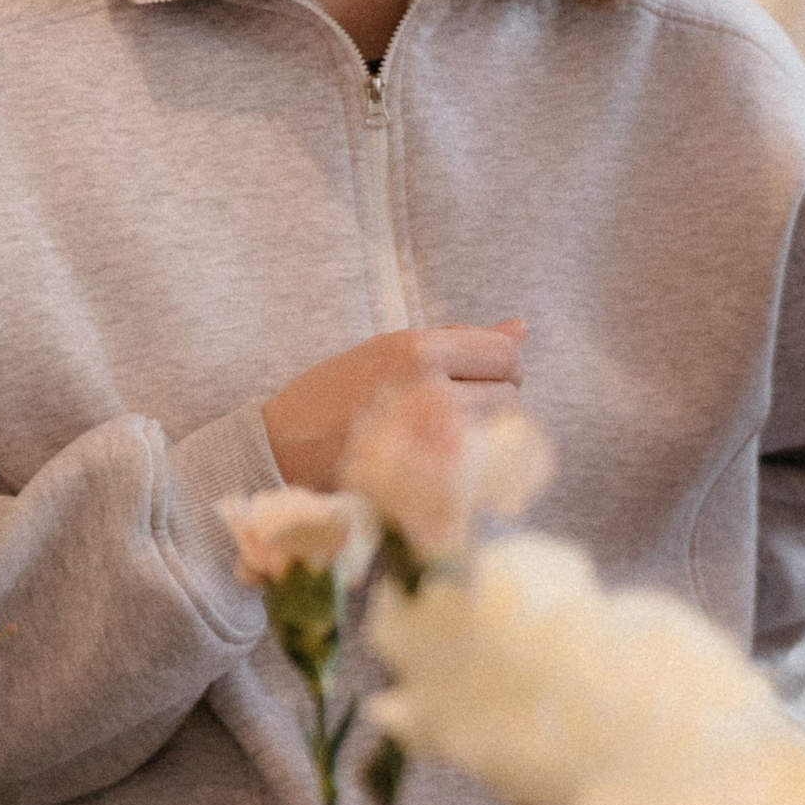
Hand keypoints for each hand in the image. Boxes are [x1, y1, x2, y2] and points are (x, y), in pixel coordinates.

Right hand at [263, 323, 524, 489]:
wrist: (282, 447)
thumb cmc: (338, 393)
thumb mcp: (391, 350)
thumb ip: (461, 340)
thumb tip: (521, 328)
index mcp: (416, 349)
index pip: (505, 354)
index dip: (497, 367)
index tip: (472, 378)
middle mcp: (427, 389)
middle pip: (510, 394)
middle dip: (492, 401)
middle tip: (456, 409)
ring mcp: (430, 437)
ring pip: (500, 433)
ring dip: (486, 433)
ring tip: (448, 433)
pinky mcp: (426, 477)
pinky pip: (483, 466)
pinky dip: (475, 463)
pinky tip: (447, 460)